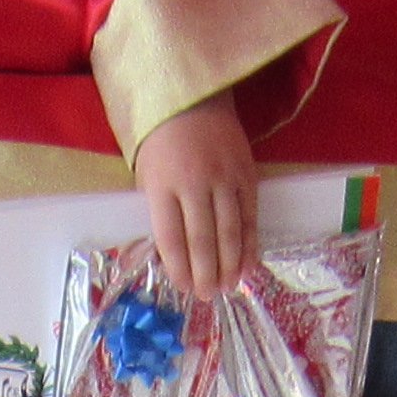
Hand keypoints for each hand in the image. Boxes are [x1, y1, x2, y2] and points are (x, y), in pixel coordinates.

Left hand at [133, 98, 260, 303]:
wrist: (192, 99)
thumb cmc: (162, 144)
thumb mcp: (147, 176)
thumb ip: (158, 212)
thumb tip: (172, 257)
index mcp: (162, 185)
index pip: (172, 237)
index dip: (179, 267)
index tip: (185, 287)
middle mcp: (194, 182)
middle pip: (202, 239)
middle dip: (206, 273)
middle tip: (208, 296)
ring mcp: (224, 177)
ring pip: (229, 230)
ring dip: (230, 264)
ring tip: (229, 287)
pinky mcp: (246, 173)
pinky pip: (249, 215)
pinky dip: (250, 243)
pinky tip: (248, 264)